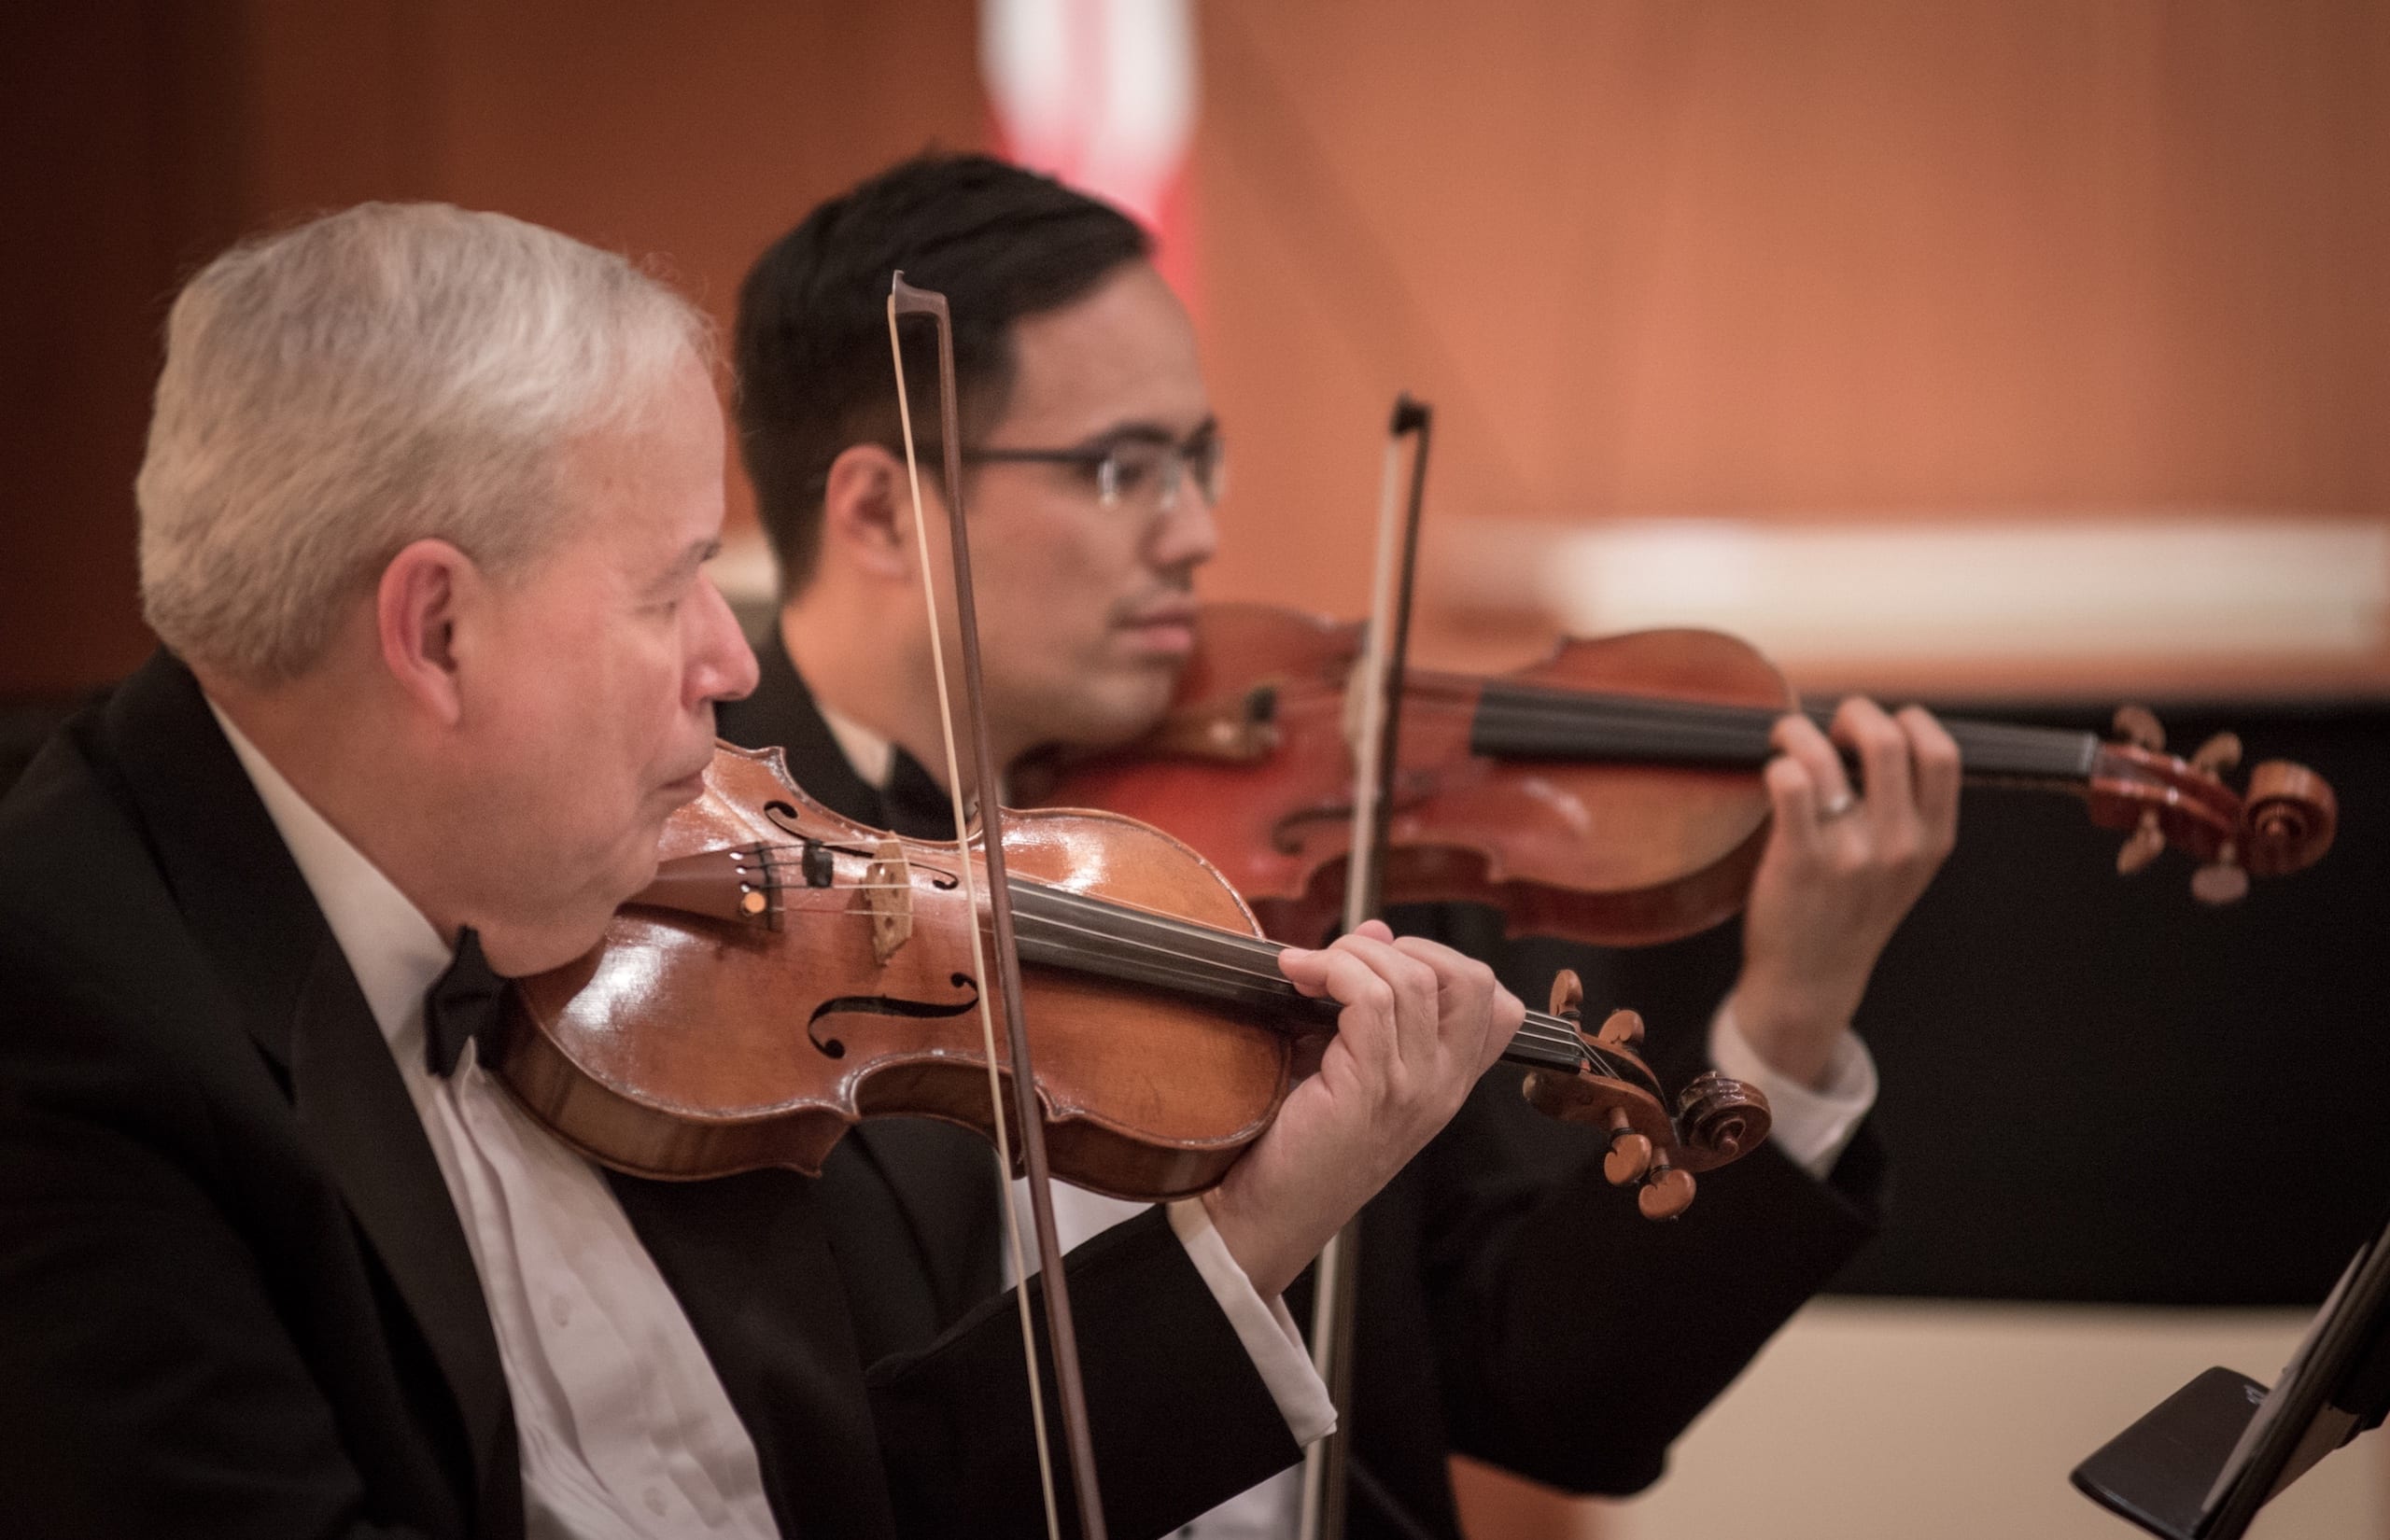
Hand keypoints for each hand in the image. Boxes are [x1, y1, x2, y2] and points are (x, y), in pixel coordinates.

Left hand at [1200, 920, 1522, 1298]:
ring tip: (1309, 968)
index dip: (1443, 962)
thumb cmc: (1298, 1141)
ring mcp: (1413, 1089)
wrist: (1266, 1214)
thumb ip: (1368, 998)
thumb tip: (1374, 931)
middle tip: (1347, 962)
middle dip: (1406, 946)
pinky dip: (1332, 970)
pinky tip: (1297, 977)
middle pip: (1472, 980)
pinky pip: (1370, 998)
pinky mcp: (1371, 1089)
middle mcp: (1443, 1087)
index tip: (1381, 965)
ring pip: (1412, 979)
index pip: (1499, 1005)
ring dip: (1353, 953)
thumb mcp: (1347, 1059)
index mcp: (1446, 1082)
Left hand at [1730, 699, 1959, 1087]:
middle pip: (1886, 738)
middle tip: (1828, 728)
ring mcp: (1848, 855)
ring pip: (1825, 756)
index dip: (1909, 721)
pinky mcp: (1797, 862)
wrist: (1812, 978)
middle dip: (1851, 713)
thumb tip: (1878, 731)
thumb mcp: (1907, 866)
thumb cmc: (1852, 909)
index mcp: (1933, 840)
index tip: (1878, 727)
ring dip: (1797, 731)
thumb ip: (1909, 809)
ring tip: (1785, 739)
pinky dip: (1776, 764)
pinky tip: (1773, 774)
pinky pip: (1788, 784)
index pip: (1942, 754)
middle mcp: (1897, 845)